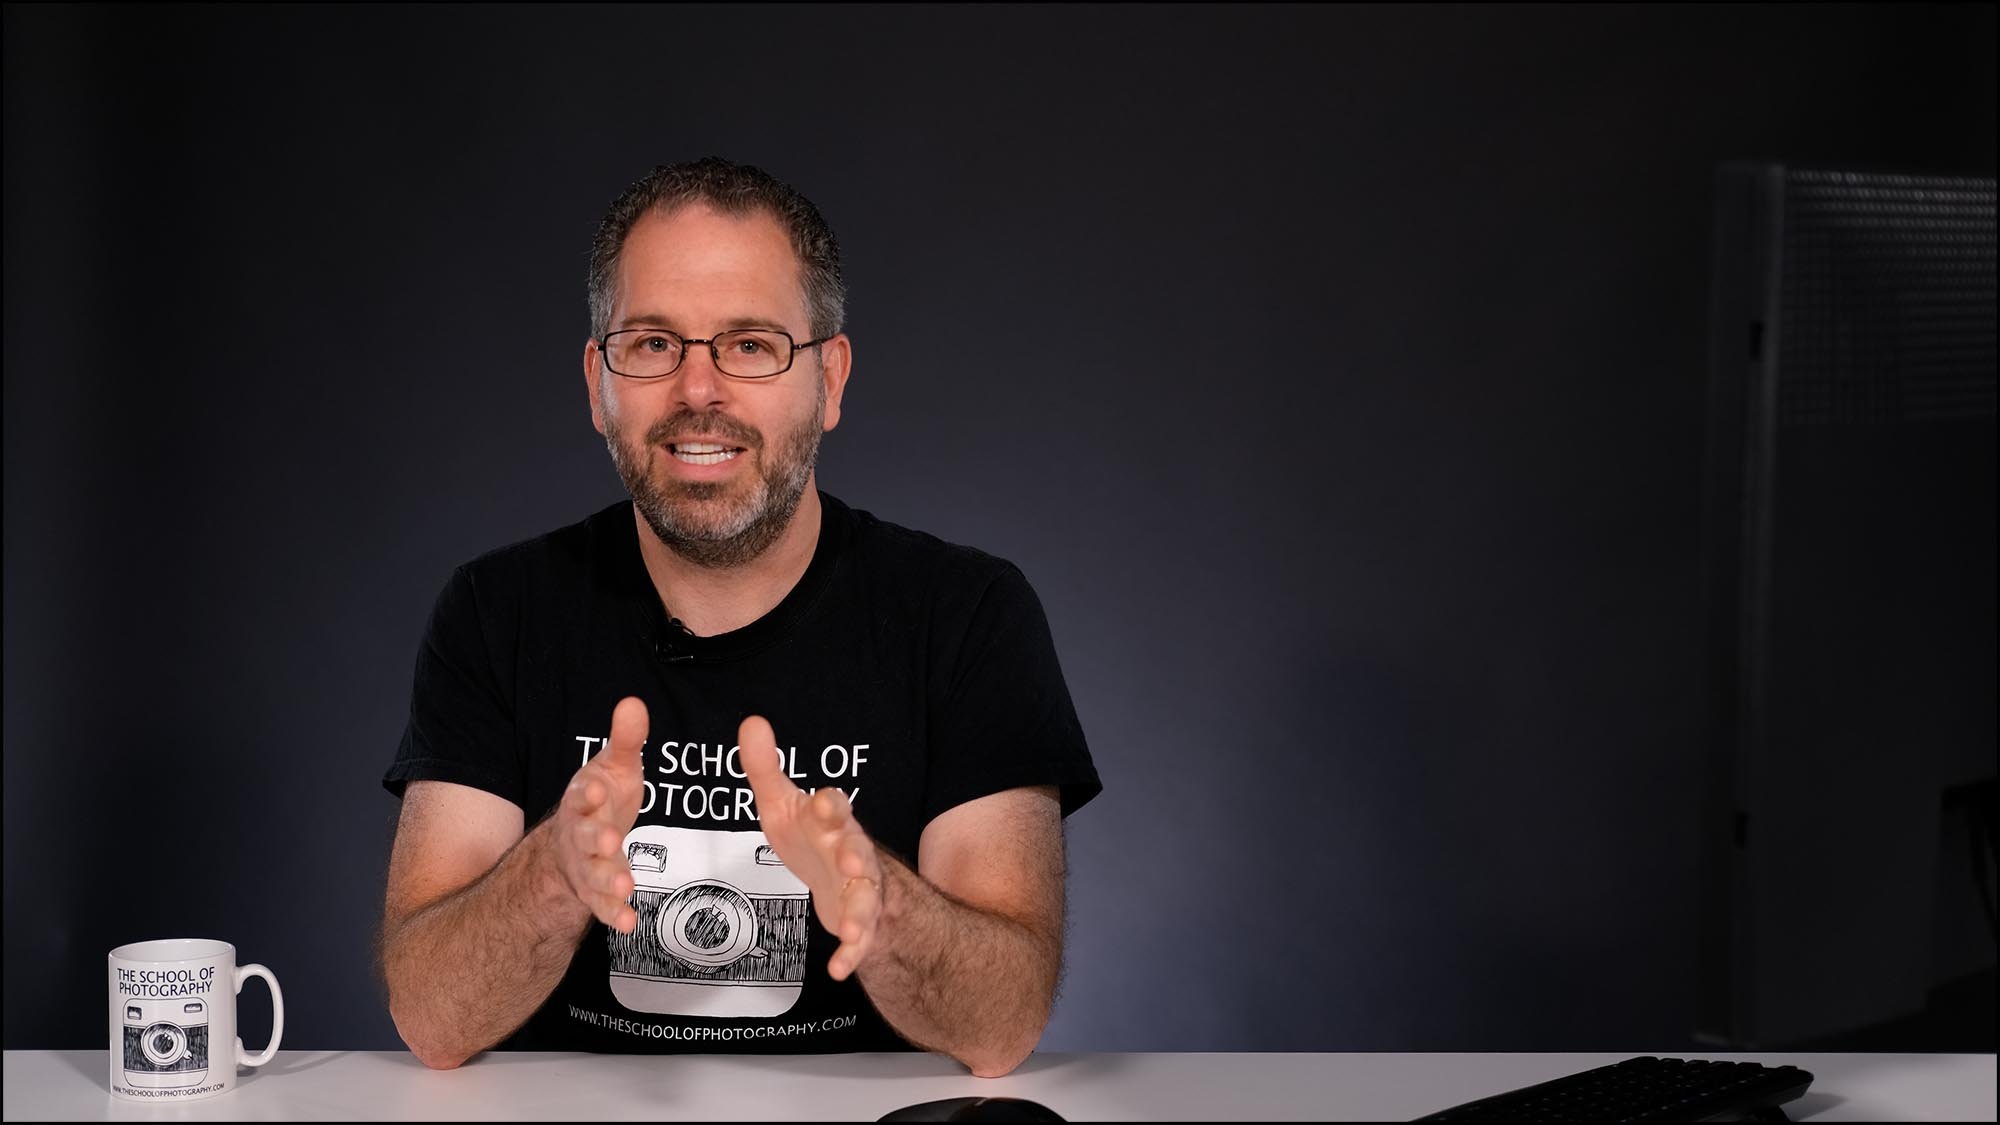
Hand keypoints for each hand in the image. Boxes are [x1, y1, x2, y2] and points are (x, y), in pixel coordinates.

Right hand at [551, 696, 648, 933]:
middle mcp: (580, 835)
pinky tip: (629, 922)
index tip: (597, 788)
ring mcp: (587, 866)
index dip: (588, 792)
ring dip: (607, 880)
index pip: (582, 794)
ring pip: (593, 874)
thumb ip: (625, 740)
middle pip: (585, 837)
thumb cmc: (601, 799)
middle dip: (596, 838)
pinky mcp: (596, 892)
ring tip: (624, 886)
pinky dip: (615, 914)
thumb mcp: (614, 766)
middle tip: (610, 838)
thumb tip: (634, 703)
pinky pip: (603, 906)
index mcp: (584, 799)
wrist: (576, 840)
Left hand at [738, 714, 884, 980]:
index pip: (835, 807)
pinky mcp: (860, 920)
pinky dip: (852, 952)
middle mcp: (852, 852)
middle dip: (856, 853)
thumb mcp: (784, 804)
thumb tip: (751, 721)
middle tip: (851, 858)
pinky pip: (862, 939)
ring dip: (859, 912)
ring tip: (850, 928)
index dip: (829, 804)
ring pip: (866, 898)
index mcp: (831, 821)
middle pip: (859, 850)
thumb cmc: (811, 838)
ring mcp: (860, 888)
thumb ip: (765, 767)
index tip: (821, 801)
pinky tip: (840, 968)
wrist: (841, 880)